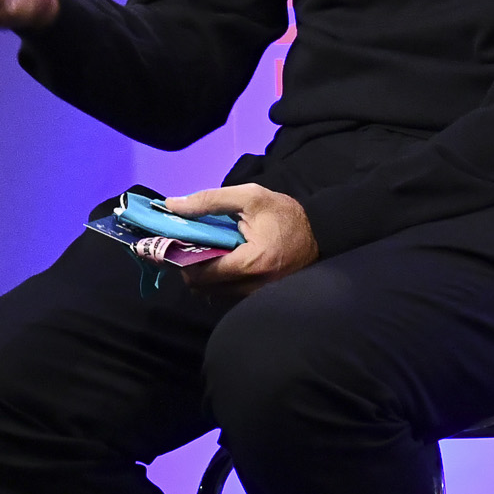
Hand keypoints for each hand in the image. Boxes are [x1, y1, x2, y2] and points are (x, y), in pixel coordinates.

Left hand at [172, 182, 316, 286]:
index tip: (175, 242)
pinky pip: (227, 294)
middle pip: (204, 288)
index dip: (183, 258)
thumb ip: (209, 200)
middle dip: (190, 268)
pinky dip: (218, 280)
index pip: (203, 273)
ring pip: (214, 294)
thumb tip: (172, 205)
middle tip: (188, 246)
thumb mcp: (250, 197)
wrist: (321, 232)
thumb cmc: (285, 214)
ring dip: (203, 276)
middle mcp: (254, 286)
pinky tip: (220, 261)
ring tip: (204, 251)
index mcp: (252, 262)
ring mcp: (257, 295)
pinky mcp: (259, 297)